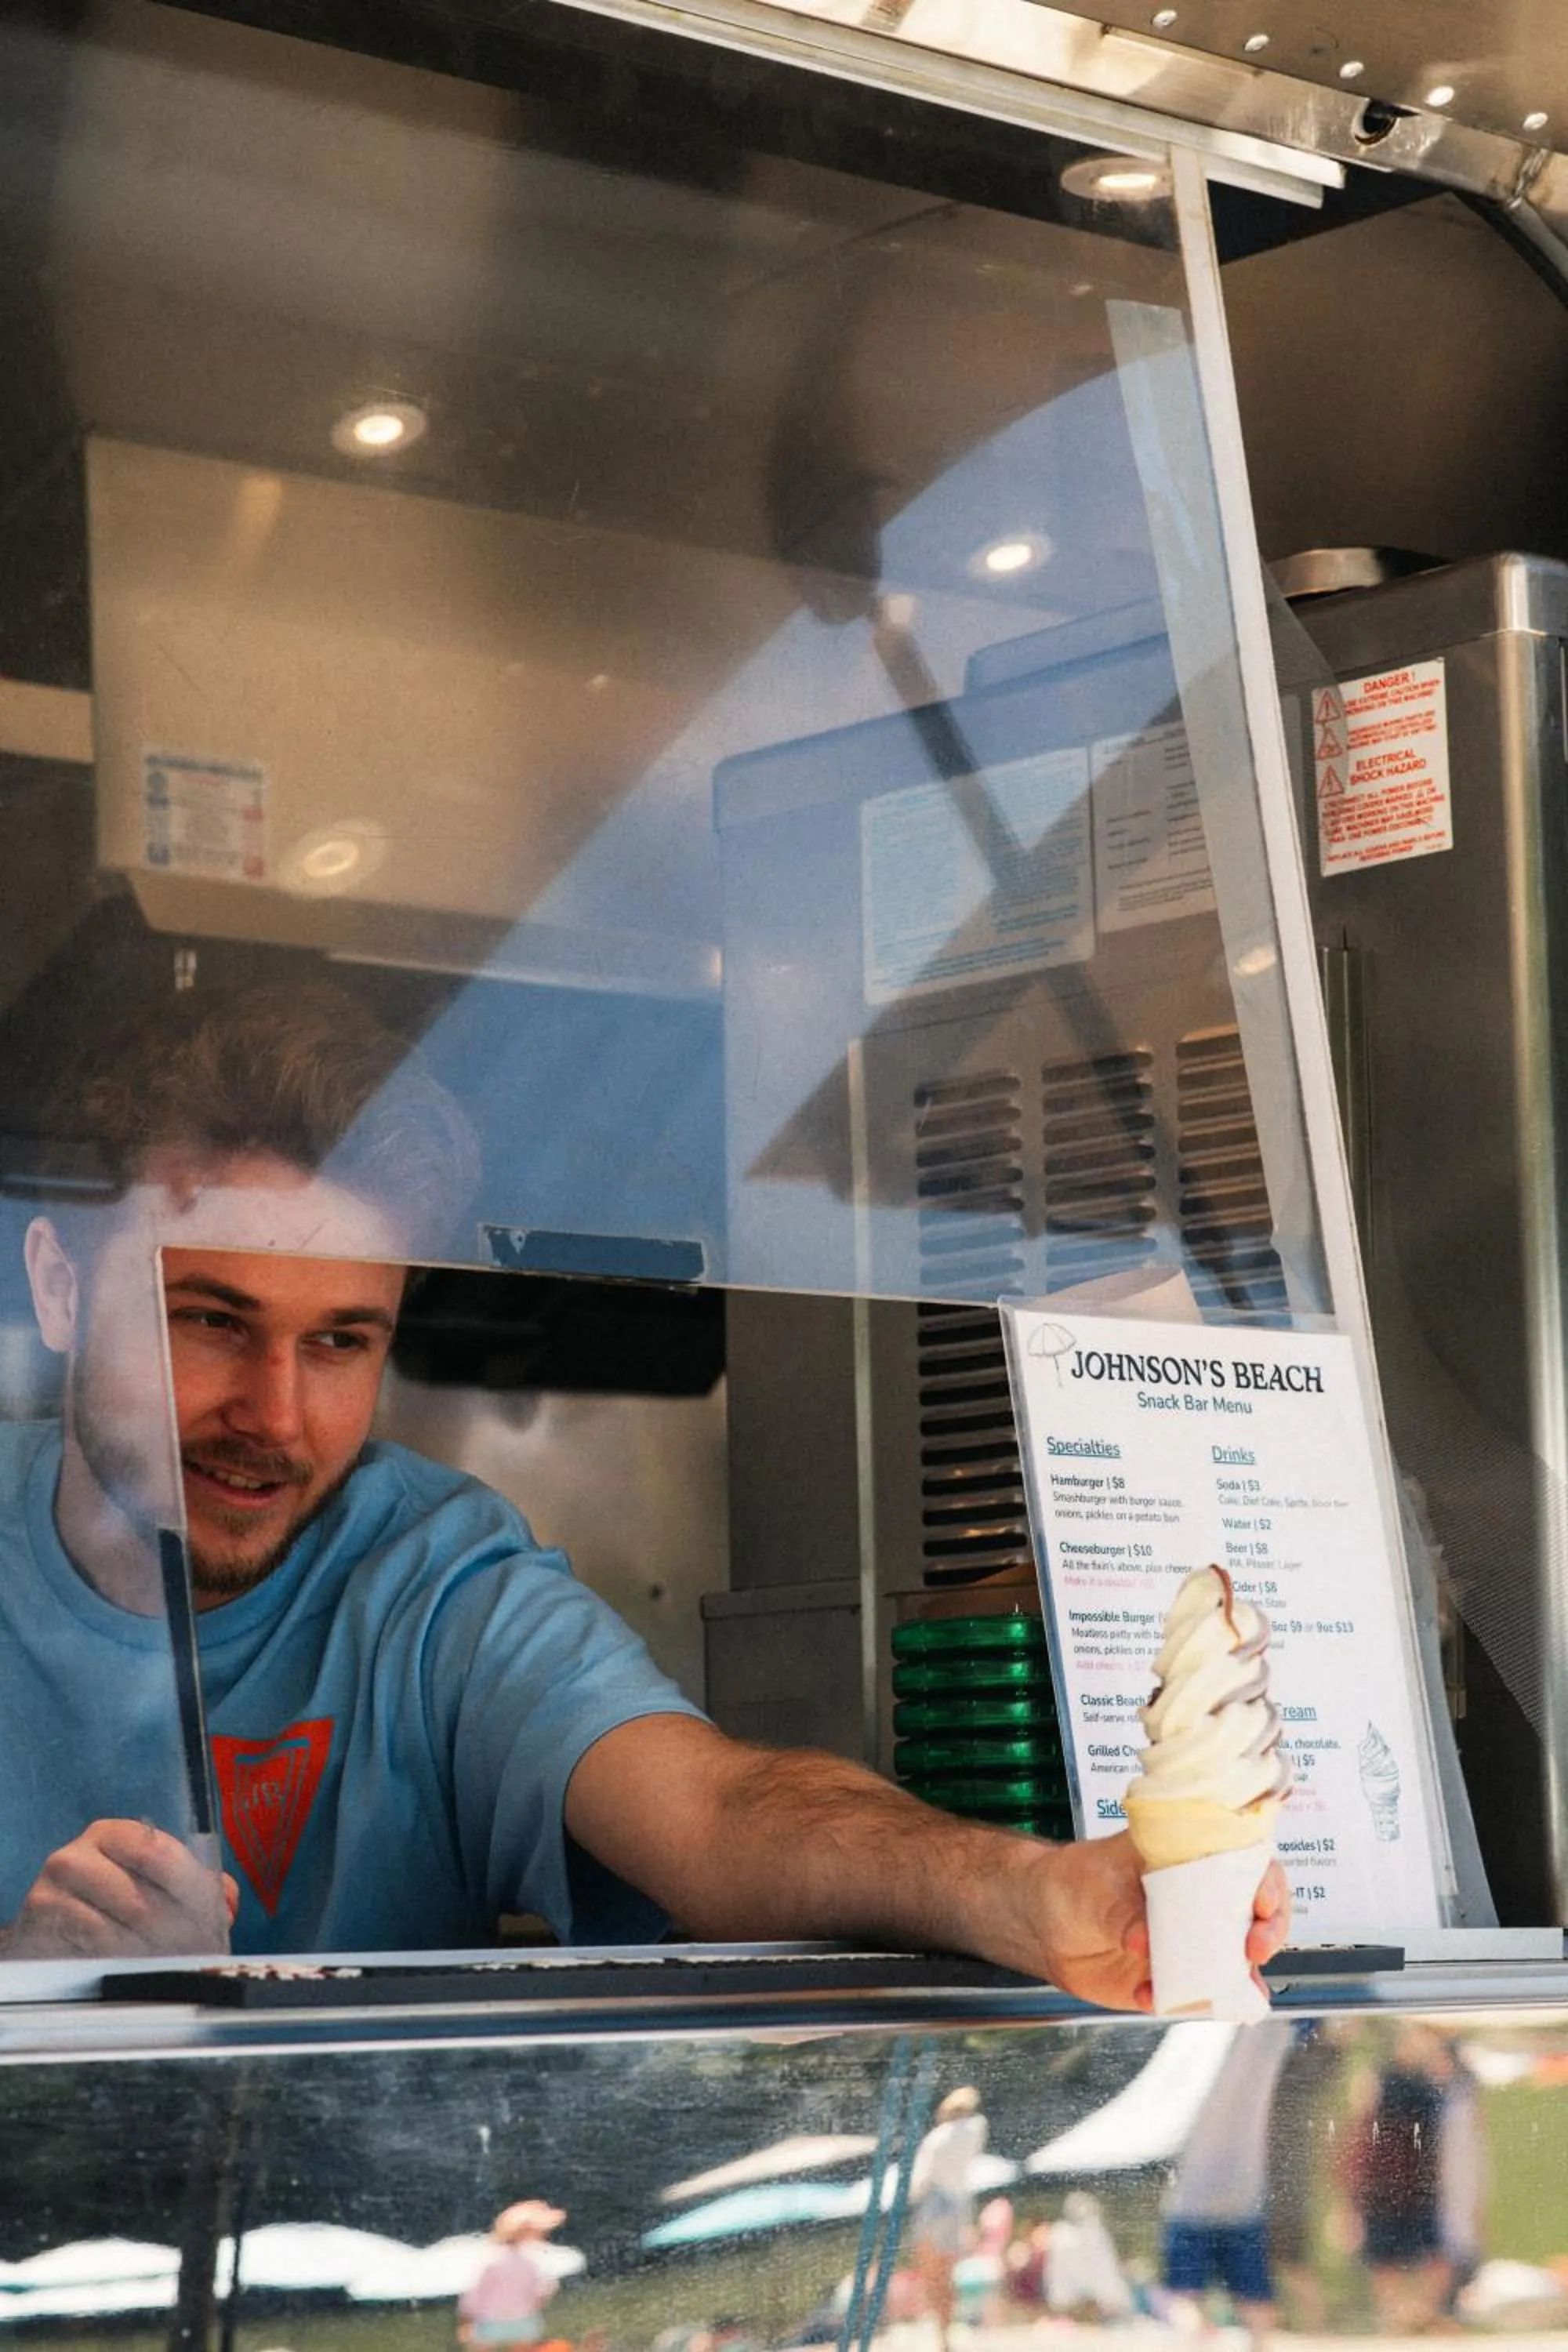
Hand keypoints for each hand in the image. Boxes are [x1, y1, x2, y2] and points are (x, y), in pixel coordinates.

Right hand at [1, 1820, 238, 1958]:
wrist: (48, 1935)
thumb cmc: (112, 1905)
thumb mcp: (152, 1884)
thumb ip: (197, 1885)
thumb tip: (227, 1902)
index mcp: (113, 1835)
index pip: (160, 1854)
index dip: (193, 1889)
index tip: (217, 1918)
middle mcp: (77, 1855)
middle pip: (144, 1900)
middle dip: (181, 1932)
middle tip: (204, 1954)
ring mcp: (54, 1890)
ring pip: (122, 1929)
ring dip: (157, 1954)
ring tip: (180, 1966)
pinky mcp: (42, 1925)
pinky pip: (95, 1949)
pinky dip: (125, 1964)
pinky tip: (142, 1971)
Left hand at [1027, 1831, 1289, 2010]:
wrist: (1043, 1926)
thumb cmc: (1072, 1884)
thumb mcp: (1094, 1889)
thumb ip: (1122, 1913)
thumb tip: (1144, 1942)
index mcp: (1190, 1859)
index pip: (1247, 1863)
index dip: (1267, 1882)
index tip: (1262, 1903)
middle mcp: (1203, 1901)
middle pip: (1258, 1915)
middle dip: (1268, 1934)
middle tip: (1253, 1950)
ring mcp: (1194, 1943)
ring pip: (1238, 1963)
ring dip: (1239, 1981)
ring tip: (1223, 1993)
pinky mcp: (1176, 1979)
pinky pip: (1198, 1998)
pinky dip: (1186, 2004)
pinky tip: (1151, 1998)